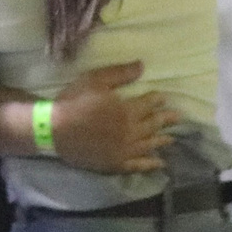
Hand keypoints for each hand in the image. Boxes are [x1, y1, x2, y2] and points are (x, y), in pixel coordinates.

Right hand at [49, 61, 179, 174]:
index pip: (148, 104)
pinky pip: (138, 165)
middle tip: (178, 117)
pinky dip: (150, 164)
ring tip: (172, 139)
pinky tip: (159, 163)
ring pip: (149, 145)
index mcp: (127, 110)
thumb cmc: (73, 101)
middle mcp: (131, 131)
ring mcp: (124, 149)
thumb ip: (120, 73)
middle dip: (166, 119)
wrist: (53, 129)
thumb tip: (142, 65)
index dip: (157, 100)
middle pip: (153, 124)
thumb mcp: (95, 80)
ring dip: (162, 140)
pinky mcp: (116, 163)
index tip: (164, 98)